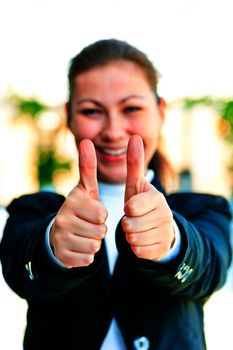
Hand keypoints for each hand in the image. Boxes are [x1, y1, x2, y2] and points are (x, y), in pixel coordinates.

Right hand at [50, 139, 106, 267]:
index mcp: (72, 201)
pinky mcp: (62, 255)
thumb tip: (86, 140)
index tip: (93, 211)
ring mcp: (60, 237)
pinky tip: (79, 247)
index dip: (102, 215)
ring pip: (95, 246)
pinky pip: (88, 259)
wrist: (61, 233)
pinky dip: (88, 255)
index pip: (102, 214)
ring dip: (95, 242)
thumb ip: (87, 166)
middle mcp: (63, 218)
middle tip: (89, 225)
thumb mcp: (85, 188)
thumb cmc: (81, 208)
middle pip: (100, 231)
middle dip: (100, 229)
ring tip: (84, 235)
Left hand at [122, 135, 174, 260]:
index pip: (131, 207)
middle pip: (130, 226)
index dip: (127, 209)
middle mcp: (165, 215)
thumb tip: (135, 136)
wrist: (158, 227)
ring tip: (137, 228)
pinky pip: (139, 252)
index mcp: (157, 198)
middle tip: (133, 219)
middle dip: (126, 223)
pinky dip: (136, 248)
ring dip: (130, 236)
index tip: (131, 208)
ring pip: (134, 240)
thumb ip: (135, 163)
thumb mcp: (136, 185)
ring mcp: (165, 233)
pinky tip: (143, 240)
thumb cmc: (141, 203)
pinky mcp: (162, 249)